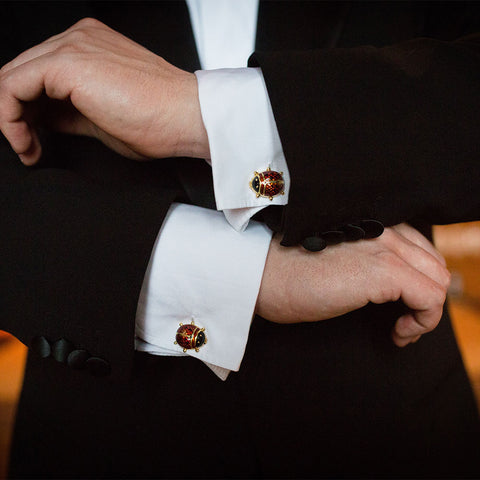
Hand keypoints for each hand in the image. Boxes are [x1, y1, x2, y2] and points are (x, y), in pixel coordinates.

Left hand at [0, 18, 209, 164]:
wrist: (186, 117)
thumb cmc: (160, 119)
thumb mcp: (103, 116)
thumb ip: (70, 111)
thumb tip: (45, 119)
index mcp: (91, 45)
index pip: (40, 73)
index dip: (28, 109)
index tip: (34, 139)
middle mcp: (79, 38)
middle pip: (22, 72)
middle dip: (16, 114)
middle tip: (27, 147)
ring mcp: (72, 46)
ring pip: (12, 77)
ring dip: (11, 118)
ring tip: (27, 148)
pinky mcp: (66, 63)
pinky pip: (12, 86)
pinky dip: (9, 117)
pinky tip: (26, 141)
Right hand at [256, 224, 450, 346]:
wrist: (261, 273)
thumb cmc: (288, 272)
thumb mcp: (335, 259)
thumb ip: (364, 261)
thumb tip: (384, 288)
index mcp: (373, 226)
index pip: (421, 251)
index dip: (417, 283)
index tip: (398, 307)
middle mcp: (384, 231)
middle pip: (435, 266)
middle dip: (425, 299)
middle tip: (400, 322)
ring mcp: (385, 249)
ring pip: (438, 281)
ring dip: (426, 312)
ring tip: (399, 329)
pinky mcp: (382, 272)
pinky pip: (430, 299)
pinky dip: (423, 322)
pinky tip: (397, 333)